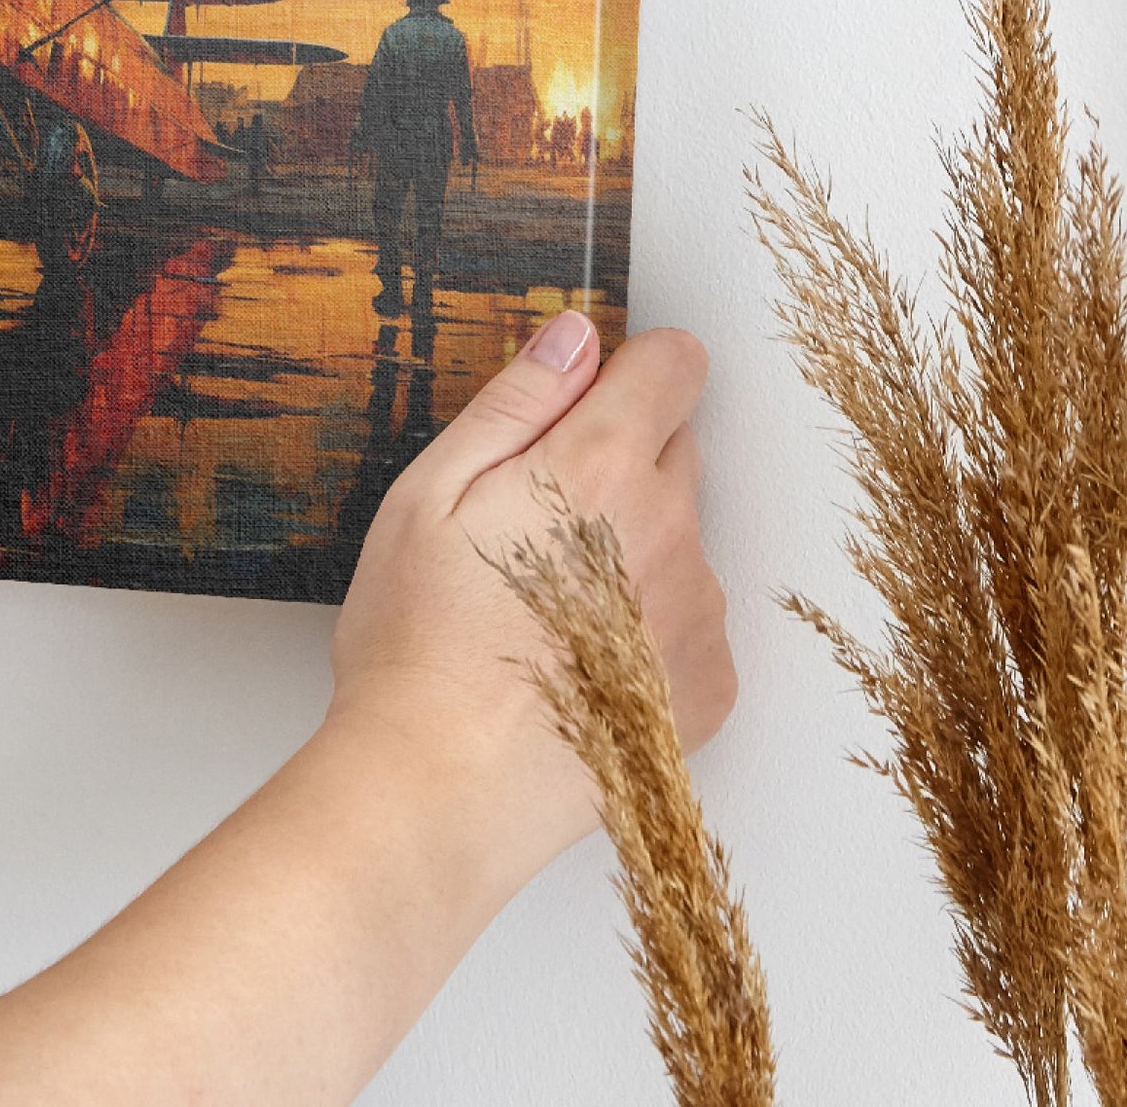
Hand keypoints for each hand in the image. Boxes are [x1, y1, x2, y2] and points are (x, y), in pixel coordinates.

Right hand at [327, 315, 733, 893]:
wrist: (441, 789)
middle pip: (675, 449)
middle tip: (529, 523)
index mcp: (602, 466)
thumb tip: (574, 335)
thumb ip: (516, 402)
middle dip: (616, 462)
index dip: (625, 371)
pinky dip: (646, 627)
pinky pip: (689, 620)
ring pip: (679, 538)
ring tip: (542, 609)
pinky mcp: (708, 687)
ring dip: (631, 549)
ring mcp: (698, 613)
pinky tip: (575, 661)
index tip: (580, 405)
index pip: (674, 364)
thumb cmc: (419, 643)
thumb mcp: (430, 493)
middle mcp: (672, 530)